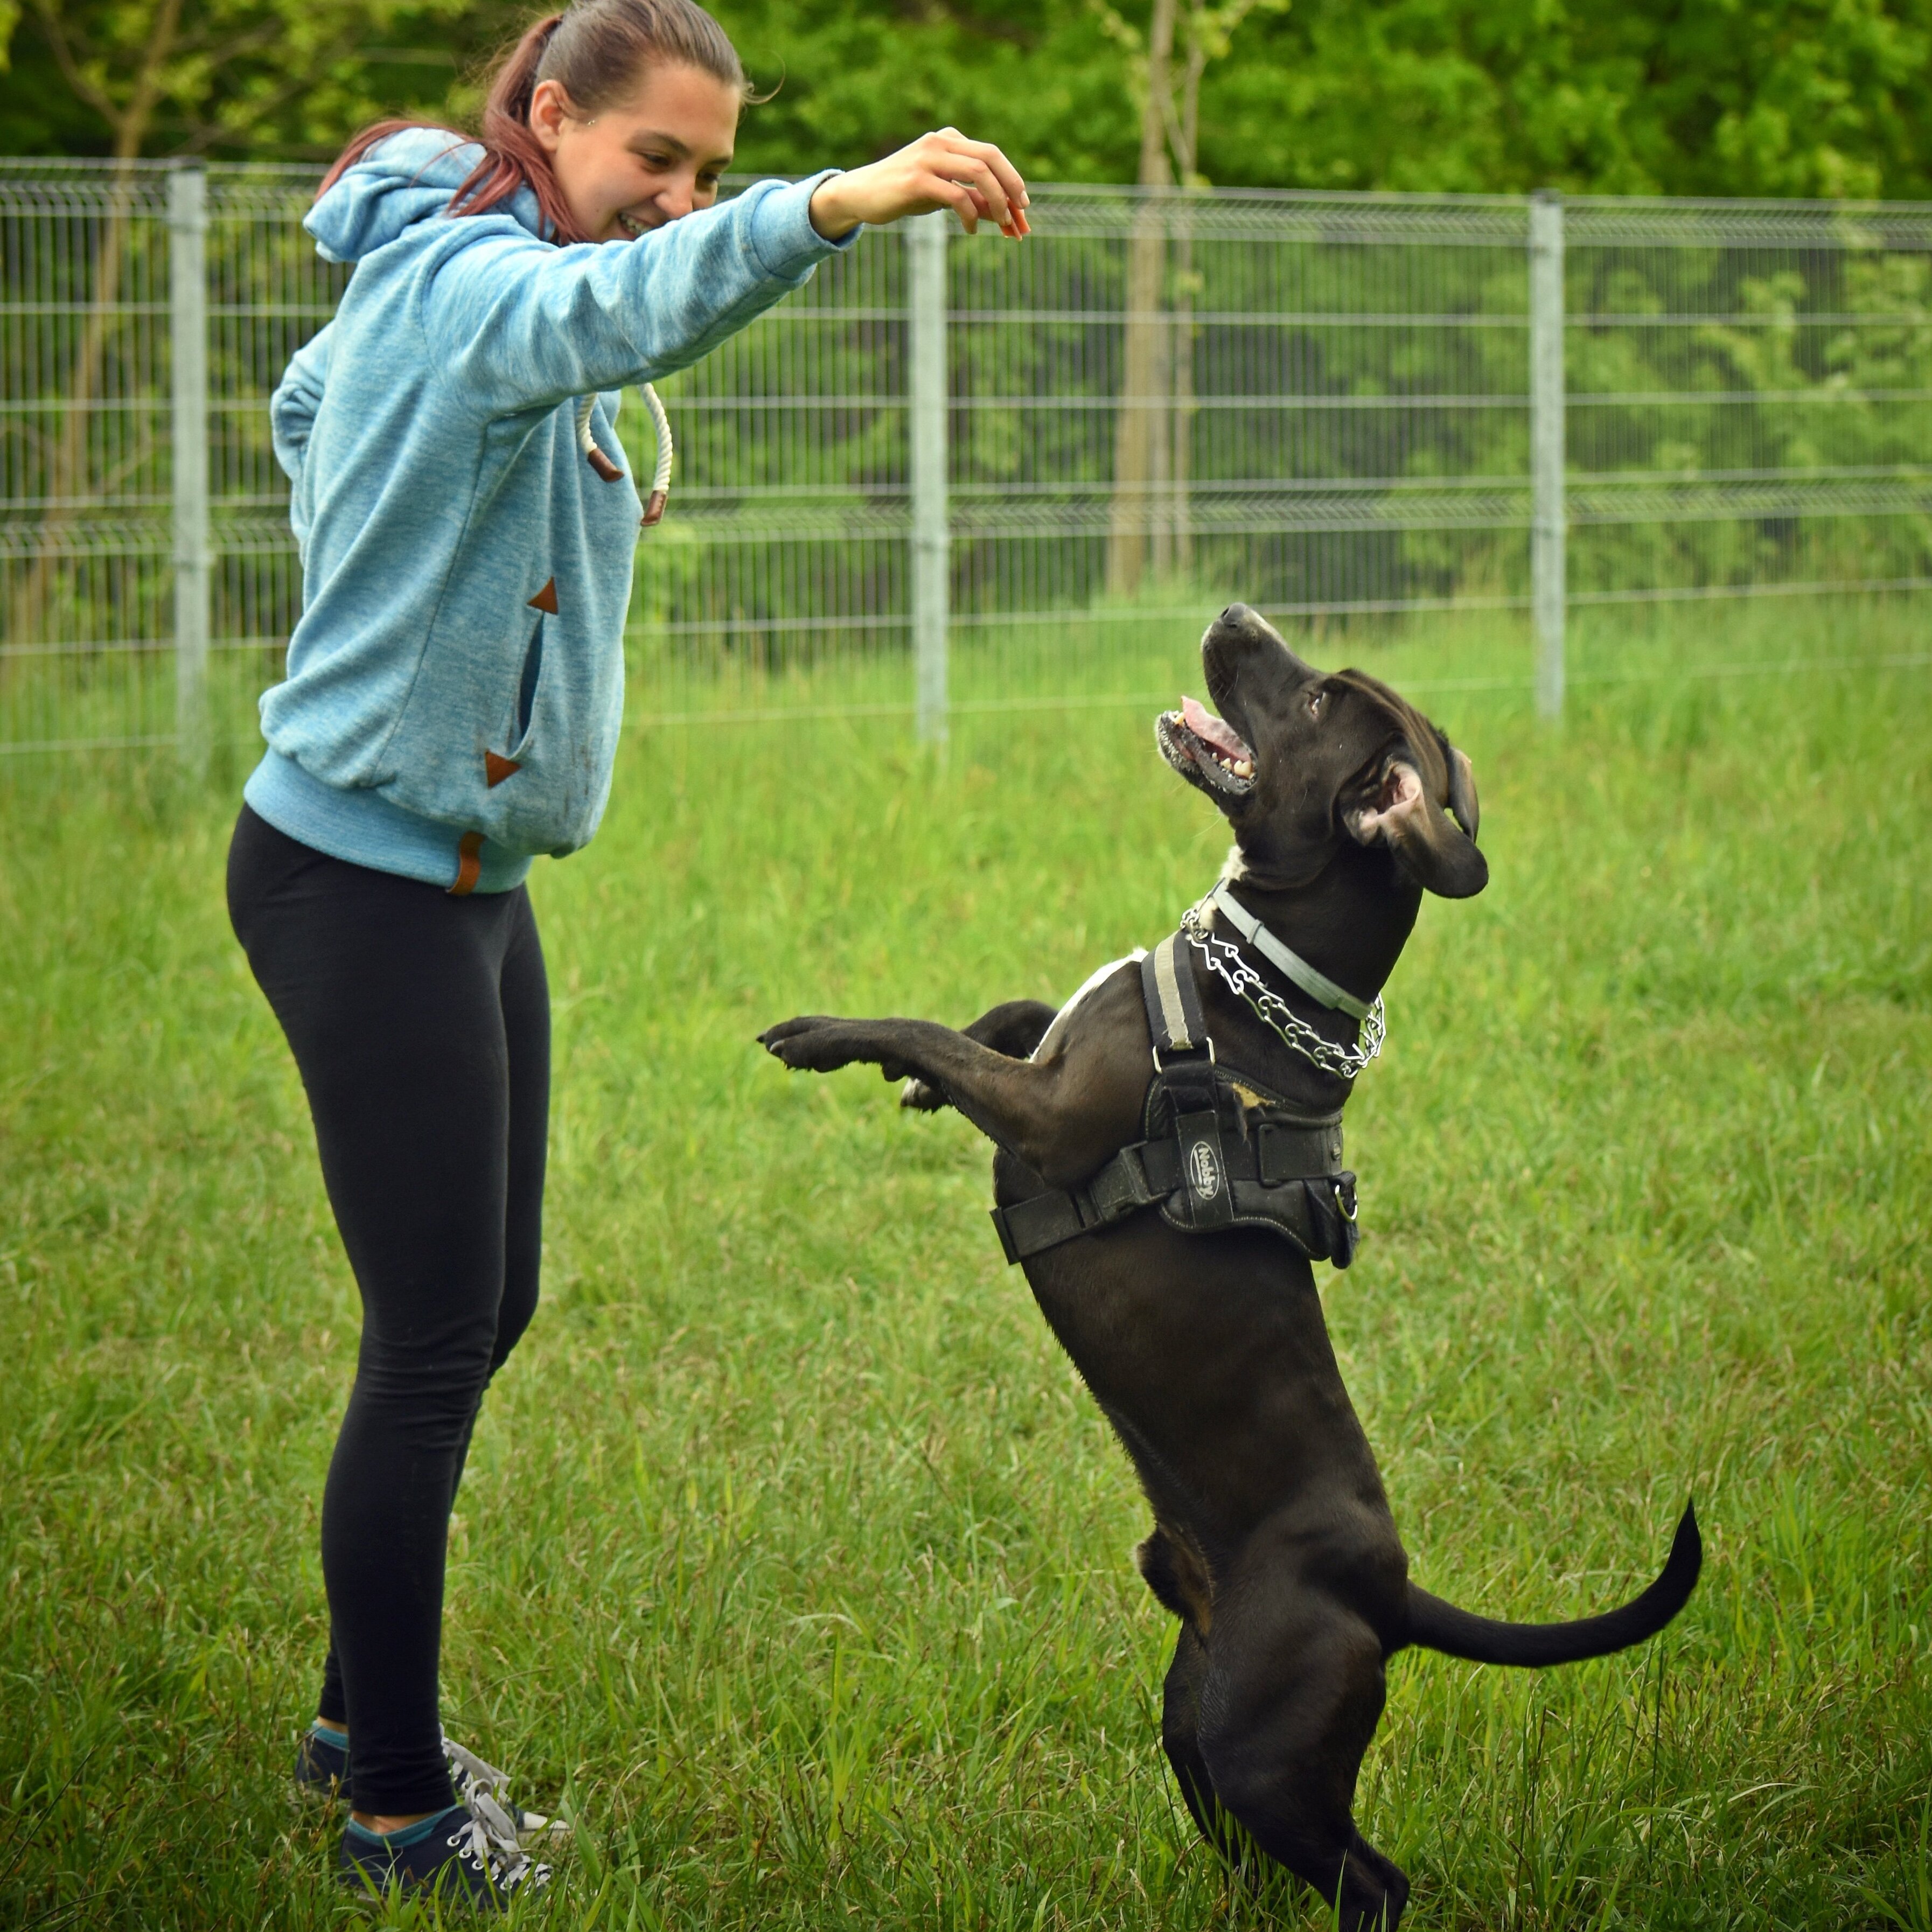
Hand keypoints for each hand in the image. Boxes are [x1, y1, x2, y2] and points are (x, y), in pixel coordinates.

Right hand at [809, 129, 1030, 240]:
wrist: (861, 195)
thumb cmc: (904, 194)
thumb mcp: (943, 195)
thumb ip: (972, 199)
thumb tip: (1004, 214)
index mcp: (949, 140)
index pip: (991, 155)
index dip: (1012, 180)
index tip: (1024, 208)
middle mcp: (940, 142)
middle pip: (990, 157)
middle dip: (1011, 187)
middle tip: (1021, 214)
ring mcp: (928, 157)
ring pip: (978, 172)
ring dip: (997, 200)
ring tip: (1002, 224)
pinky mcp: (917, 179)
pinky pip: (956, 194)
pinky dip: (971, 215)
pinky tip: (971, 231)